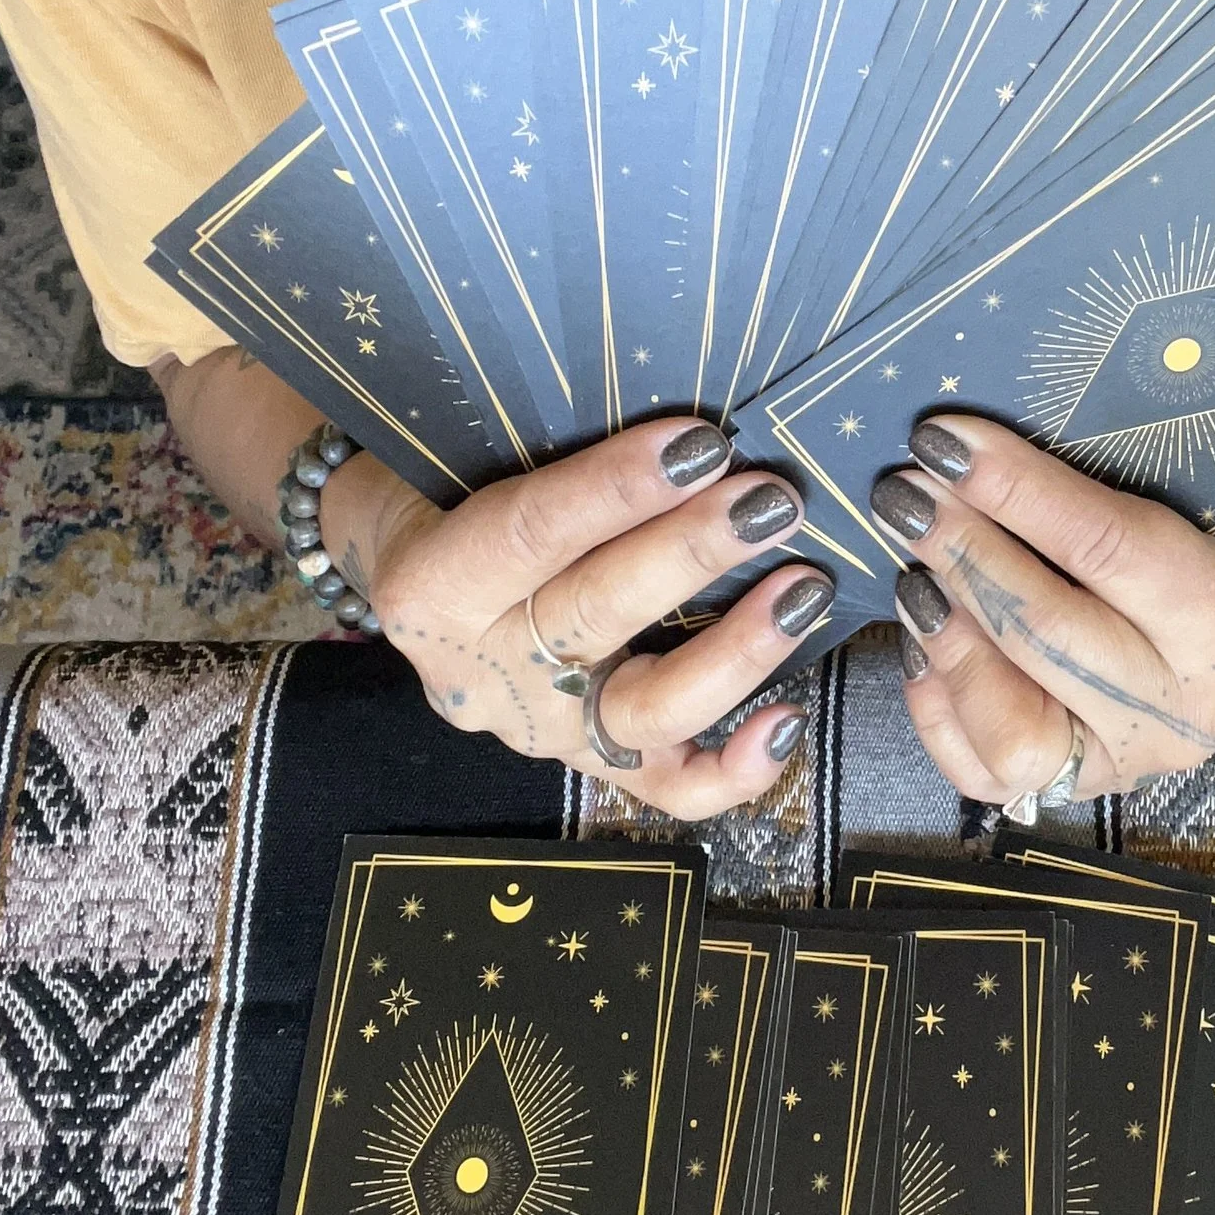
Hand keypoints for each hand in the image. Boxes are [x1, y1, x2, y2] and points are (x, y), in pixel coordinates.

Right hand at [342, 418, 833, 819]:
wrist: (414, 570)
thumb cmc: (453, 495)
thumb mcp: (467, 461)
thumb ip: (546, 451)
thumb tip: (676, 428)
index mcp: (431, 589)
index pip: (530, 533)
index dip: (616, 489)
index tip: (697, 444)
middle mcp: (483, 674)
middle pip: (597, 613)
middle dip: (692, 552)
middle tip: (768, 501)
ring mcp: (542, 729)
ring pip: (646, 710)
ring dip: (736, 648)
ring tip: (801, 588)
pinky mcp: (591, 764)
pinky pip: (670, 787)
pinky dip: (737, 766)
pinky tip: (789, 718)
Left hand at [868, 417, 1214, 805]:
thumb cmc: (1203, 531)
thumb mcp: (1184, 490)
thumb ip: (1101, 474)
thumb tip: (970, 440)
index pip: (1105, 546)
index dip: (1014, 490)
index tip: (943, 439)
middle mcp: (1187, 708)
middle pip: (1049, 635)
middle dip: (961, 556)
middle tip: (904, 495)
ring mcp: (1130, 762)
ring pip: (1013, 727)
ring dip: (947, 638)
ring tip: (911, 568)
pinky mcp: (1076, 793)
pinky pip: (981, 769)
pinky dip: (937, 701)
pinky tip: (920, 636)